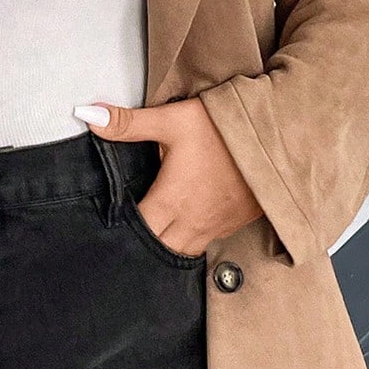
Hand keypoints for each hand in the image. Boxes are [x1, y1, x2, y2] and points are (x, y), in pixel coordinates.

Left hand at [73, 95, 265, 256]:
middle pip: (157, 250)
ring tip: (151, 235)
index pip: (136, 231)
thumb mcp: (172, 120)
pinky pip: (206, 245)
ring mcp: (216, 226)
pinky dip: (189, 242)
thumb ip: (128, 123)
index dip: (119, 230)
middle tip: (125, 235)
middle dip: (140, 246)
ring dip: (165, 248)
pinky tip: (183, 227)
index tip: (107, 224)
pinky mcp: (235, 223)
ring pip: (181, 252)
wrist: (280, 135)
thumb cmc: (225, 128)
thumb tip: (88, 115)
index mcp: (171, 200)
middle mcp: (192, 222)